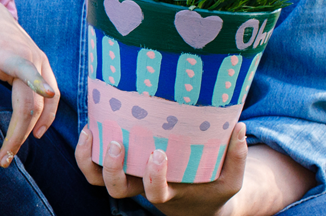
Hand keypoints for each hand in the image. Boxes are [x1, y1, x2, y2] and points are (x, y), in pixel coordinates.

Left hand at [0, 0, 58, 167]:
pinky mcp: (42, 64)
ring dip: (35, 127)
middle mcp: (30, 56)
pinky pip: (51, 94)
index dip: (38, 85)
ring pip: (47, 101)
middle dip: (21, 132)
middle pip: (33, 101)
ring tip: (14, 151)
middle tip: (3, 158)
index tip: (47, 97)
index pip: (26, 71)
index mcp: (7, 52)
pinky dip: (46, 114)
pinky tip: (35, 132)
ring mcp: (39, 60)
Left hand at [75, 123, 249, 215]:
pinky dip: (86, 150)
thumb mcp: (231, 177)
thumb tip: (240, 126)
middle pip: (116, 190)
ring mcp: (128, 177)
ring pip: (97, 179)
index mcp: (168, 193)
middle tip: (118, 144)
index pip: (155, 193)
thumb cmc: (213, 185)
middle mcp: (142, 187)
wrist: (194, 200)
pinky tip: (90, 126)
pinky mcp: (120, 165)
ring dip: (89, 159)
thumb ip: (236, 156)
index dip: (153, 177)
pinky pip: (92, 165)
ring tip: (92, 131)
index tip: (159, 154)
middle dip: (112, 169)